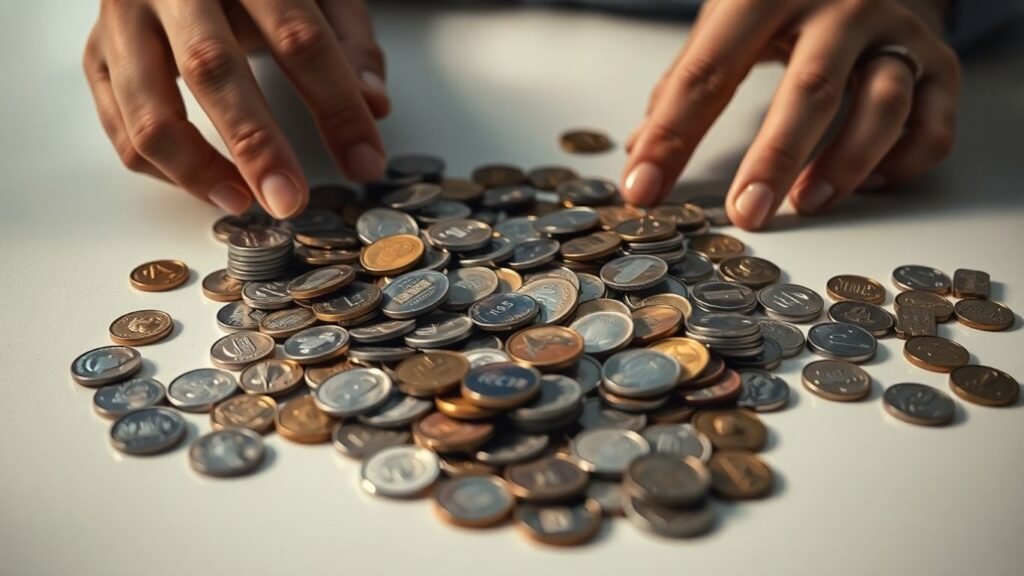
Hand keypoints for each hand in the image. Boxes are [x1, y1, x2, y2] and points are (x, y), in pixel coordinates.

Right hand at [83, 0, 389, 218]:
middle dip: (256, 145)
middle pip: (211, 68)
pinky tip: (211, 184)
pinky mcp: (96, 52)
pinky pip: (120, 125)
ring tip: (245, 202)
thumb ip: (349, 41)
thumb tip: (374, 106)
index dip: (336, 106)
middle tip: (291, 200)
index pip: (296, 36)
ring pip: (147, 109)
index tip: (366, 161)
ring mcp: (120, 18)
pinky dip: (163, 168)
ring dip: (198, 170)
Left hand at [621, 0, 959, 230]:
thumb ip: (687, 81)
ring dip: (846, 163)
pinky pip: (932, 123)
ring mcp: (897, 33)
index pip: (709, 71)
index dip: (671, 135)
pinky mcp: (940, 63)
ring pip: (884, 104)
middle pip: (809, 88)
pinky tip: (868, 182)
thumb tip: (640, 153)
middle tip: (745, 213)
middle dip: (774, 158)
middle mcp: (841, 5)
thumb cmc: (786, 2)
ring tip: (806, 203)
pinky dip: (902, 162)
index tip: (643, 189)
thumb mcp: (729, 21)